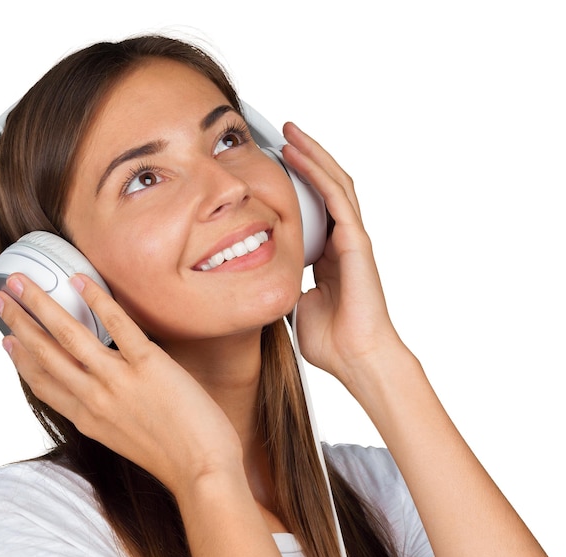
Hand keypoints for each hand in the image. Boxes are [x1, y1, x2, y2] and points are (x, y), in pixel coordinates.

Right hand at [0, 273, 242, 496]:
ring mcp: (117, 380)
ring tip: (20, 282)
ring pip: (68, 335)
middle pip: (44, 354)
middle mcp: (93, 398)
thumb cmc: (175, 459)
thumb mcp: (126, 440)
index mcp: (87, 418)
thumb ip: (109, 414)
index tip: (7, 338)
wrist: (202, 471)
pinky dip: (97, 300)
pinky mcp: (148, 365)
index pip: (42, 383)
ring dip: (40, 304)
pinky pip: (117, 324)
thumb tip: (107, 390)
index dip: (20, 358)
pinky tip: (81, 281)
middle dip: (17, 321)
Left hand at [280, 123, 409, 385]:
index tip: (276, 164)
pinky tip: (299, 155)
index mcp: (331, 253)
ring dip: (312, 154)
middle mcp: (344, 239)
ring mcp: (353, 238)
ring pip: (335, 182)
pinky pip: (335, 198)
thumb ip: (287, 285)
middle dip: (308, 156)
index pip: (316, 205)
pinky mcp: (356, 242)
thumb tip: (267, 279)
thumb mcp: (297, 304)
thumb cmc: (331, 340)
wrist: (355, 358)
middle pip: (328, 185)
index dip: (300, 181)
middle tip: (285, 133)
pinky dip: (317, 173)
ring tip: (290, 132)